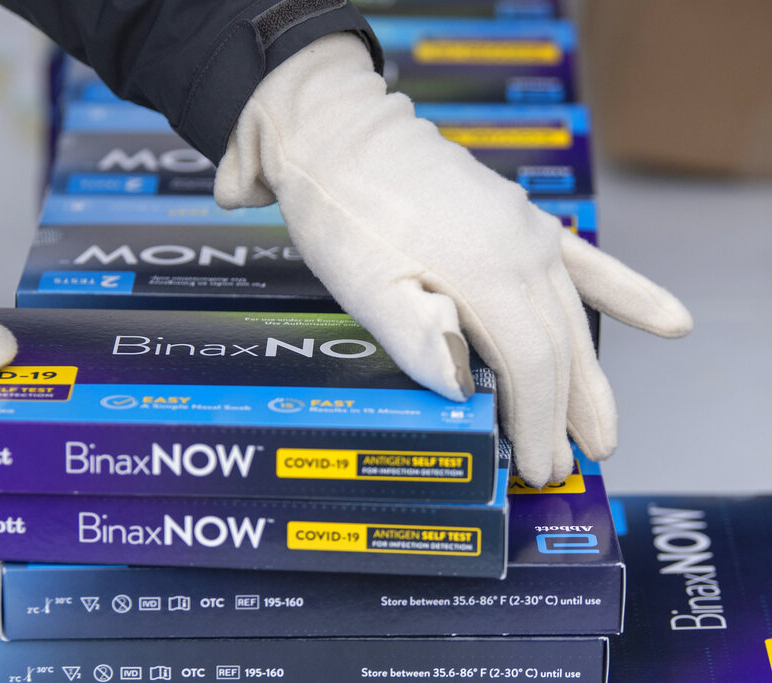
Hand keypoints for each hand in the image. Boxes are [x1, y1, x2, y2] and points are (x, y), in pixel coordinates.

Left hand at [215, 34, 691, 486]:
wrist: (342, 137)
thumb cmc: (344, 214)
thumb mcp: (362, 283)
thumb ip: (416, 336)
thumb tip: (466, 390)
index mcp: (485, 273)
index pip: (531, 366)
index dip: (539, 422)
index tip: (540, 466)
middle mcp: (523, 251)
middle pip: (559, 348)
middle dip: (565, 415)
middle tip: (568, 468)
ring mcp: (529, 231)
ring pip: (573, 317)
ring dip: (589, 378)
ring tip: (604, 431)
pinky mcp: (521, 219)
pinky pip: (586, 263)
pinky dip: (627, 294)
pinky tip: (671, 322)